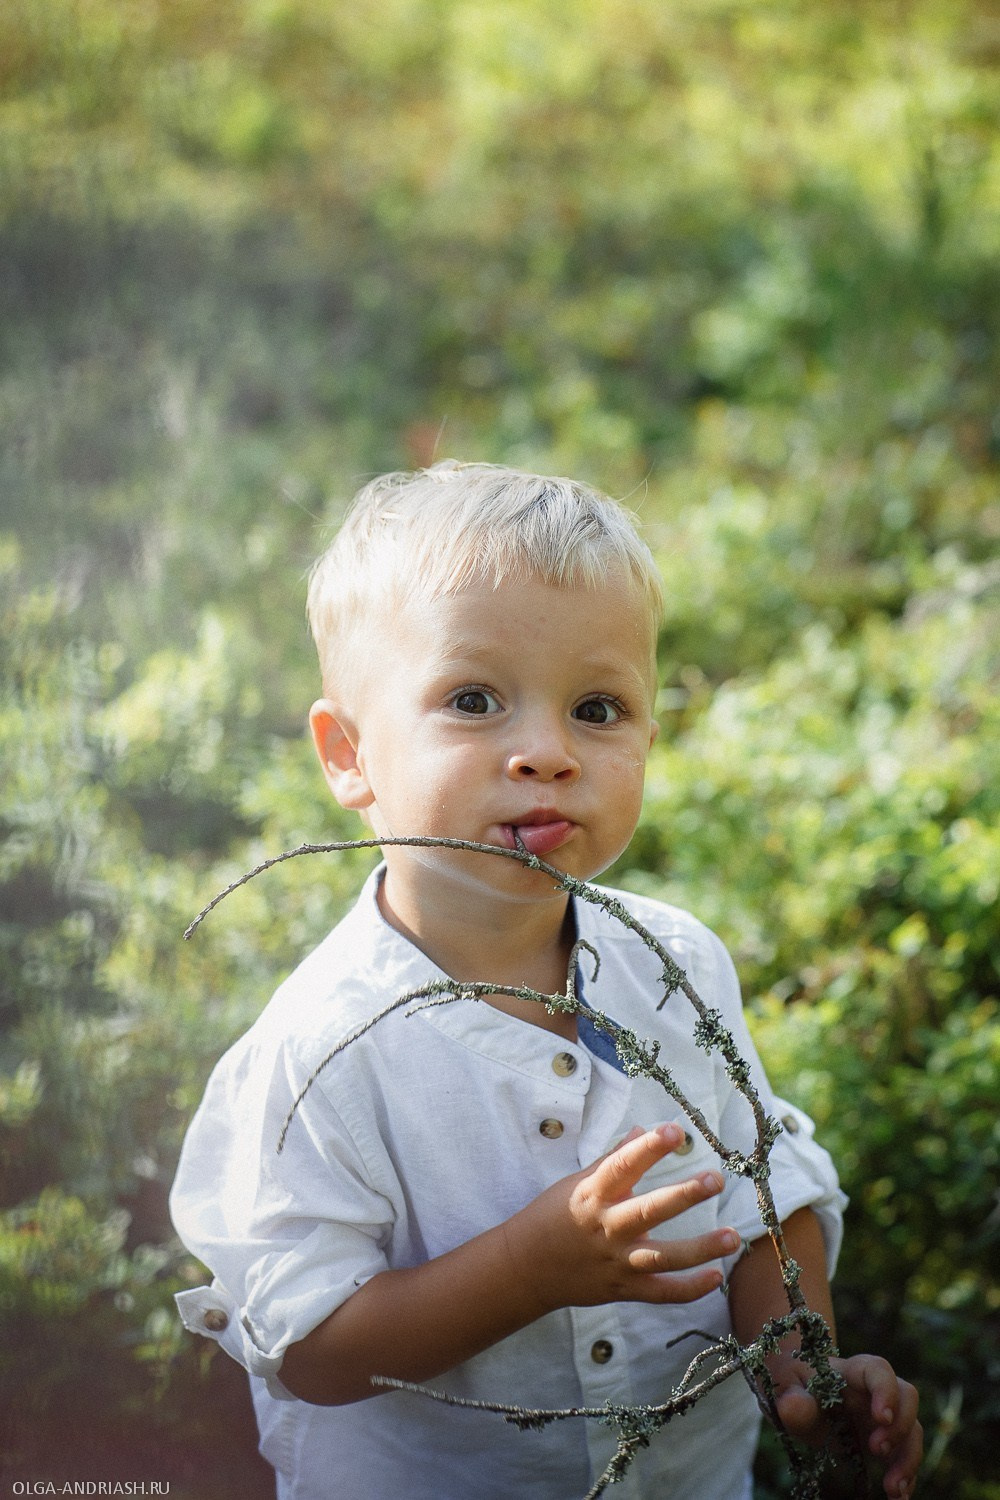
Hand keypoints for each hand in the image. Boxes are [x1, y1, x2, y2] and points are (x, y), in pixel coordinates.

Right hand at [507, 1122, 738, 1315]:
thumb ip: (612, 1159)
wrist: (525, 1268)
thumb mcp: (577, 1182)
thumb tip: (641, 1130)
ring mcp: (616, 1261)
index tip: (675, 1130)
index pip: (623, 1165)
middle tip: (715, 1180)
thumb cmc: (553, 1216)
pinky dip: (690, 1289)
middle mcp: (606, 1227)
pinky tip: (716, 1276)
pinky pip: (661, 1293)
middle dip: (684, 1195)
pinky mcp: (623, 1289)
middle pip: (649, 1211)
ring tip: (733, 1236)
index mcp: (593, 1194)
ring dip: (700, 1248)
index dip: (649, 1147)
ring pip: (663, 1257)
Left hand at [773, 1352, 921, 1498]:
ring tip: (893, 1489)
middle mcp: (872, 1391)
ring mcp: (881, 1415)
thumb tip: (793, 1407)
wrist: (794, 1394)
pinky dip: (907, 1475)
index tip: (881, 1419)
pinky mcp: (885, 1439)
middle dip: (900, 1426)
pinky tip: (898, 1496)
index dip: (886, 1391)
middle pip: (906, 1397)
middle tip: (877, 1450)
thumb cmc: (791, 1384)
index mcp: (849, 1371)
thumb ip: (791, 1399)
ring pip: (912, 1429)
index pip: (877, 1369)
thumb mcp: (784, 1388)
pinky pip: (905, 1454)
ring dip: (908, 1459)